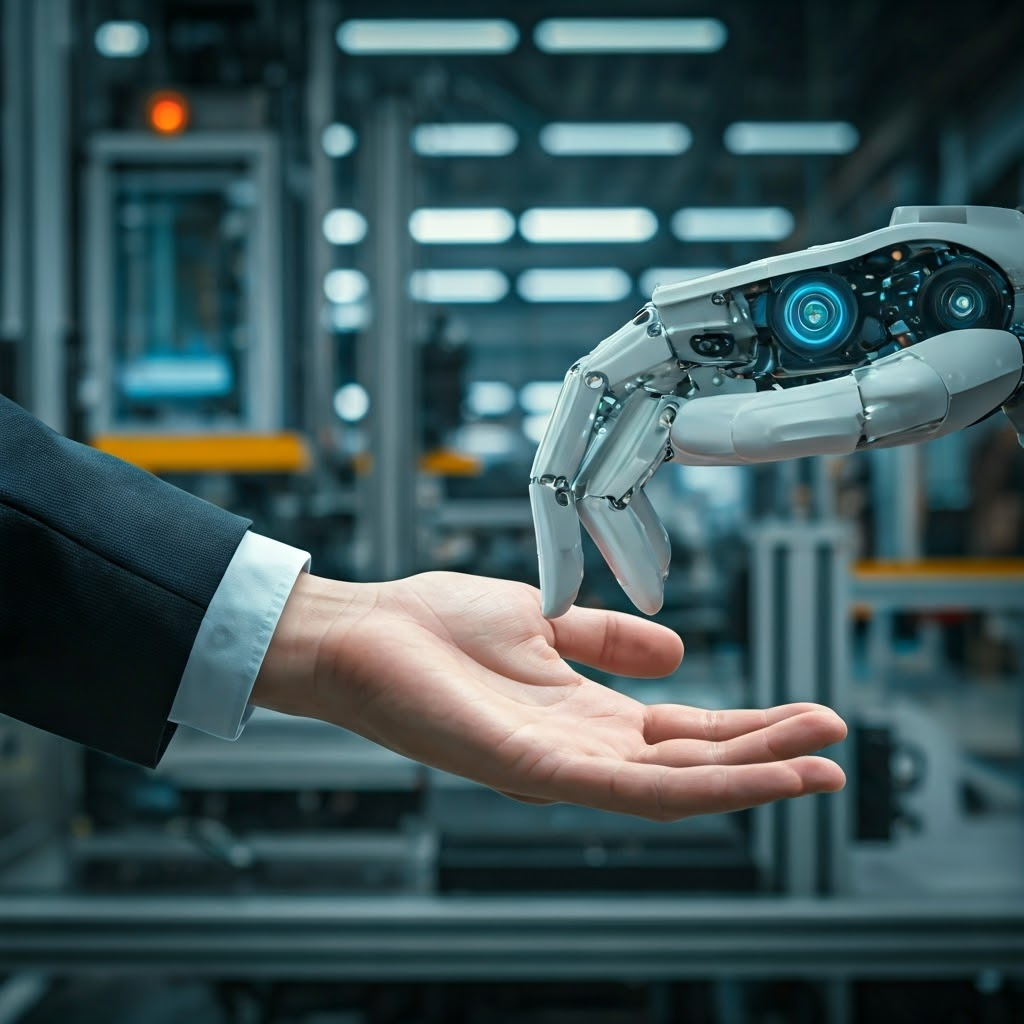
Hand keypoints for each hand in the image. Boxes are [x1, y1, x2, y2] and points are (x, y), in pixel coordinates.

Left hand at [252, 571, 845, 820]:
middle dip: (764, 758)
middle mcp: (577, 750)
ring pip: (671, 790)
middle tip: (834, 744)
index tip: (809, 716)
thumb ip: (606, 641)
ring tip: (817, 769)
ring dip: (748, 781)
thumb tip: (675, 655)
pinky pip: (627, 787)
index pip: (682, 735)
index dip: (747, 730)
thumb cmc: (436, 629)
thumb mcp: (546, 623)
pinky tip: (752, 776)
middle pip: (689, 768)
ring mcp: (556, 767)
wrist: (363, 631)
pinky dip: (697, 787)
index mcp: (583, 715)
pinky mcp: (531, 769)